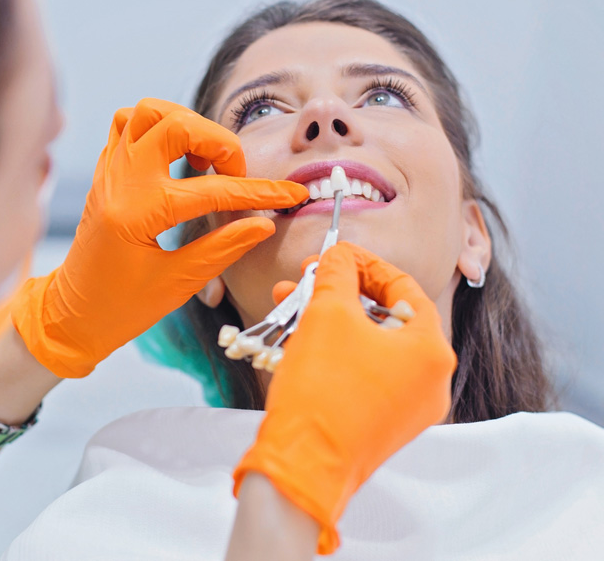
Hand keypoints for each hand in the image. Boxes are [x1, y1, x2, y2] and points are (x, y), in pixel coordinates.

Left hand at [12, 98, 307, 376]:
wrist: (71, 314)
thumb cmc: (120, 307)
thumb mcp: (178, 285)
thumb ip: (223, 249)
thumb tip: (264, 224)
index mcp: (138, 213)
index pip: (212, 190)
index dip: (259, 192)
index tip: (291, 194)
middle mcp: (120, 181)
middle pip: (176, 124)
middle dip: (219, 142)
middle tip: (234, 174)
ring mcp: (109, 171)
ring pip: (148, 111)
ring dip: (186, 124)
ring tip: (205, 158)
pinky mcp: (105, 171)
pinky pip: (126, 123)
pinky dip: (157, 126)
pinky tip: (175, 154)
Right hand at [234, 242, 456, 553]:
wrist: (301, 466)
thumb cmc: (322, 389)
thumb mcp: (328, 313)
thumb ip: (337, 273)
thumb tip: (339, 256)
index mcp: (432, 350)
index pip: (403, 287)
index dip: (364, 263)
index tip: (335, 255)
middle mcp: (430, 380)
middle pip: (386, 316)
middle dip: (341, 291)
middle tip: (308, 277)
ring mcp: (408, 407)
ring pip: (370, 344)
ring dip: (331, 318)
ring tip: (290, 304)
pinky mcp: (383, 424)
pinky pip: (363, 372)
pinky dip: (335, 349)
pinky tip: (299, 335)